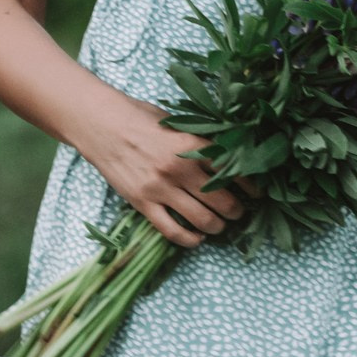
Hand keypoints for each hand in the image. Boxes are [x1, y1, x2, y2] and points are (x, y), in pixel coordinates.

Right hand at [68, 90, 244, 247]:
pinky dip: (189, 239)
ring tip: (220, 225)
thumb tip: (225, 153)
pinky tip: (197, 238)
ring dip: (218, 226)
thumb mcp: (174, 122)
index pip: (232, 170)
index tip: (256, 193)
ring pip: (202, 219)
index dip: (249, 185)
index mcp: (191, 144)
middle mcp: (180, 168)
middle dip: (236, 211)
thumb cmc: (137, 117)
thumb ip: (197, 140)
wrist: (100, 124)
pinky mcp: (142, 203)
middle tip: (239, 212)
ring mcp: (161, 188)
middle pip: (222, 200)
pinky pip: (171, 230)